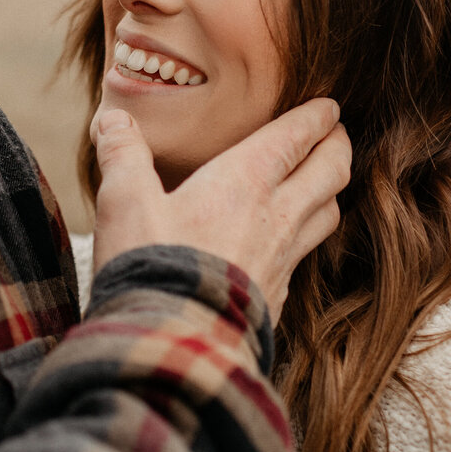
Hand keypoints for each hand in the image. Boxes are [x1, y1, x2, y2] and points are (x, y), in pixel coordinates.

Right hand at [90, 99, 350, 324]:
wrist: (174, 345)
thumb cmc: (152, 266)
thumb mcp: (124, 201)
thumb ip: (122, 155)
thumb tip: (112, 119)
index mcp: (246, 181)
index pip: (297, 137)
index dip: (317, 117)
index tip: (328, 106)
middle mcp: (277, 216)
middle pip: (331, 171)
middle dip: (338, 146)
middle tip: (336, 135)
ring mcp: (283, 260)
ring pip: (328, 215)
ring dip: (330, 192)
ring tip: (322, 183)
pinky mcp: (277, 297)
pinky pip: (305, 258)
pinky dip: (307, 239)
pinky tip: (289, 245)